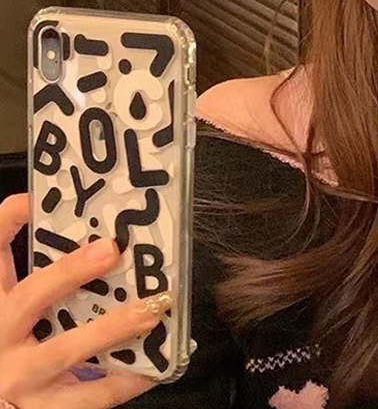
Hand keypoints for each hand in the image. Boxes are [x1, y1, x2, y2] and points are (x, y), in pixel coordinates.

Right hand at [0, 193, 167, 408]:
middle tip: (111, 249)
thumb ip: (29, 266)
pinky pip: (88, 399)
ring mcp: (20, 378)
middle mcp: (1, 336)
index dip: (9, 221)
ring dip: (110, 328)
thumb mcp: (8, 302)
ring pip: (64, 351)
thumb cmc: (8, 346)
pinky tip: (153, 366)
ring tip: (150, 310)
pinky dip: (124, 382)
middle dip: (70, 271)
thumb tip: (60, 214)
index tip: (31, 198)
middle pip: (31, 297)